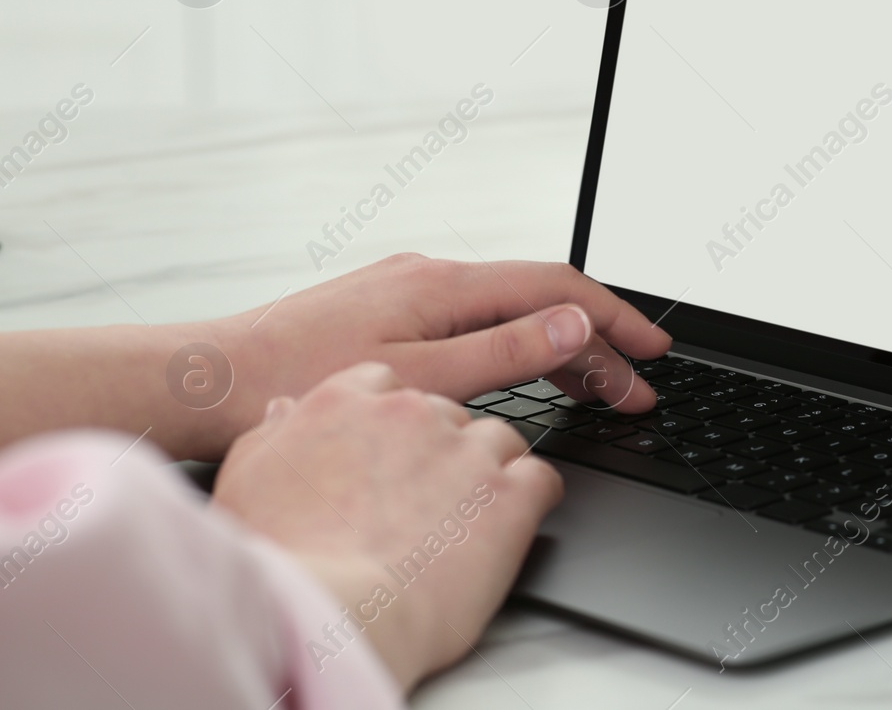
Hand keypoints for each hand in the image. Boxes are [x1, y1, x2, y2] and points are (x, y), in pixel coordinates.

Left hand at [207, 255, 671, 456]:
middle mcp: (430, 275)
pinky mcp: (391, 312)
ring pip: (509, 310)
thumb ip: (503, 351)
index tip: (654, 349)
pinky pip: (477, 319)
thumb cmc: (295, 381)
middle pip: (539, 299)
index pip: (557, 286)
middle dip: (597, 340)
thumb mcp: (417, 378)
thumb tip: (573, 323)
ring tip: (600, 386)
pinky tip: (525, 369)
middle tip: (638, 386)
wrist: (210, 381)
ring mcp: (409, 291)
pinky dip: (517, 345)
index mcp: (443, 284)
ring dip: (559, 345)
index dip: (615, 317)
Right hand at [213, 362, 559, 691]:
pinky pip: (541, 479)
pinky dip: (532, 500)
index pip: (389, 384)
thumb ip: (271, 435)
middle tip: (425, 500)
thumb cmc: (281, 559)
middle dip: (441, 451)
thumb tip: (283, 411)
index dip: (394, 423)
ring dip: (489, 472)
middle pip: (448, 414)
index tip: (392, 452)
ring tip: (468, 518)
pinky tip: (513, 523)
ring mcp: (466, 450)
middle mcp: (412, 412)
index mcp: (346, 402)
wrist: (330, 614)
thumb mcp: (244, 480)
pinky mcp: (510, 495)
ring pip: (499, 440)